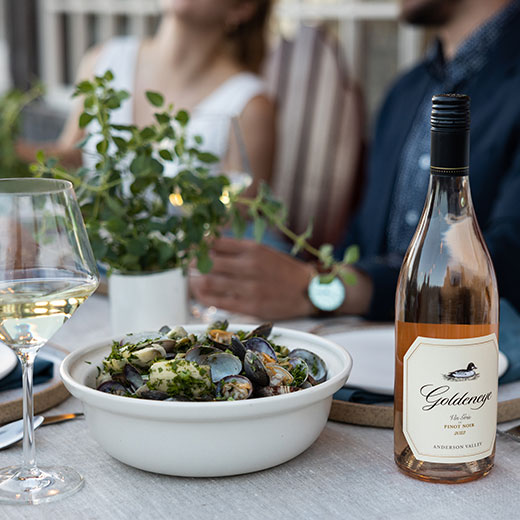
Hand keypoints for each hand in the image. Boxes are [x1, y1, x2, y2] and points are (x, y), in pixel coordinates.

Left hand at [190, 238, 315, 319]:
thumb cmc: (282, 270)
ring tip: (193, 280)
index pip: (215, 242)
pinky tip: (201, 294)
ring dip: (195, 281)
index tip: (190, 248)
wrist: (307, 291)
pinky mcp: (250, 306)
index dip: (197, 245)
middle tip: (188, 265)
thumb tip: (207, 247)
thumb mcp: (263, 251)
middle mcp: (250, 266)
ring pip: (209, 282)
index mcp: (253, 248)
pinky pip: (218, 301)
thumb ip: (237, 250)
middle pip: (208, 262)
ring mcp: (249, 287)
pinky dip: (204, 297)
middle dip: (193, 263)